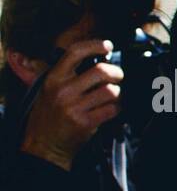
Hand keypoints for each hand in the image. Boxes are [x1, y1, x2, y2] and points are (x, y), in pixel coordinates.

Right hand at [19, 38, 122, 170]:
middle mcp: (64, 90)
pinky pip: (112, 109)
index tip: (107, 45)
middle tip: (118, 76)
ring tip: (112, 96)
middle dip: (116, 72)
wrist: (44, 145)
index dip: (94, 45)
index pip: (75, 52)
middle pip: (101, 71)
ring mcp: (75, 107)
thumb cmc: (47, 116)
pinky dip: (116, 108)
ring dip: (117, 93)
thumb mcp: (43, 90)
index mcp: (53, 78)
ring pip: (110, 91)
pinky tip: (110, 109)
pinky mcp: (86, 122)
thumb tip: (53, 55)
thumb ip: (53, 72)